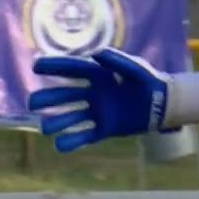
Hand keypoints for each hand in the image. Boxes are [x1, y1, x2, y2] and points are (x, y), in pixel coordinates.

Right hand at [27, 47, 176, 152]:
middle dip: (49, 98)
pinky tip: (59, 145)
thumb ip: (118, 61)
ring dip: (57, 121)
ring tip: (44, 127)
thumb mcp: (136, 68)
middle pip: (66, 95)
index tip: (36, 67)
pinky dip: (73, 141)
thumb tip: (95, 53)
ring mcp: (98, 111)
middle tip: (33, 103)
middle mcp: (94, 93)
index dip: (54, 67)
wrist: (164, 103)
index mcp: (99, 74)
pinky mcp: (105, 128)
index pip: (73, 69)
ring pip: (72, 116)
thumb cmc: (150, 81)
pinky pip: (86, 135)